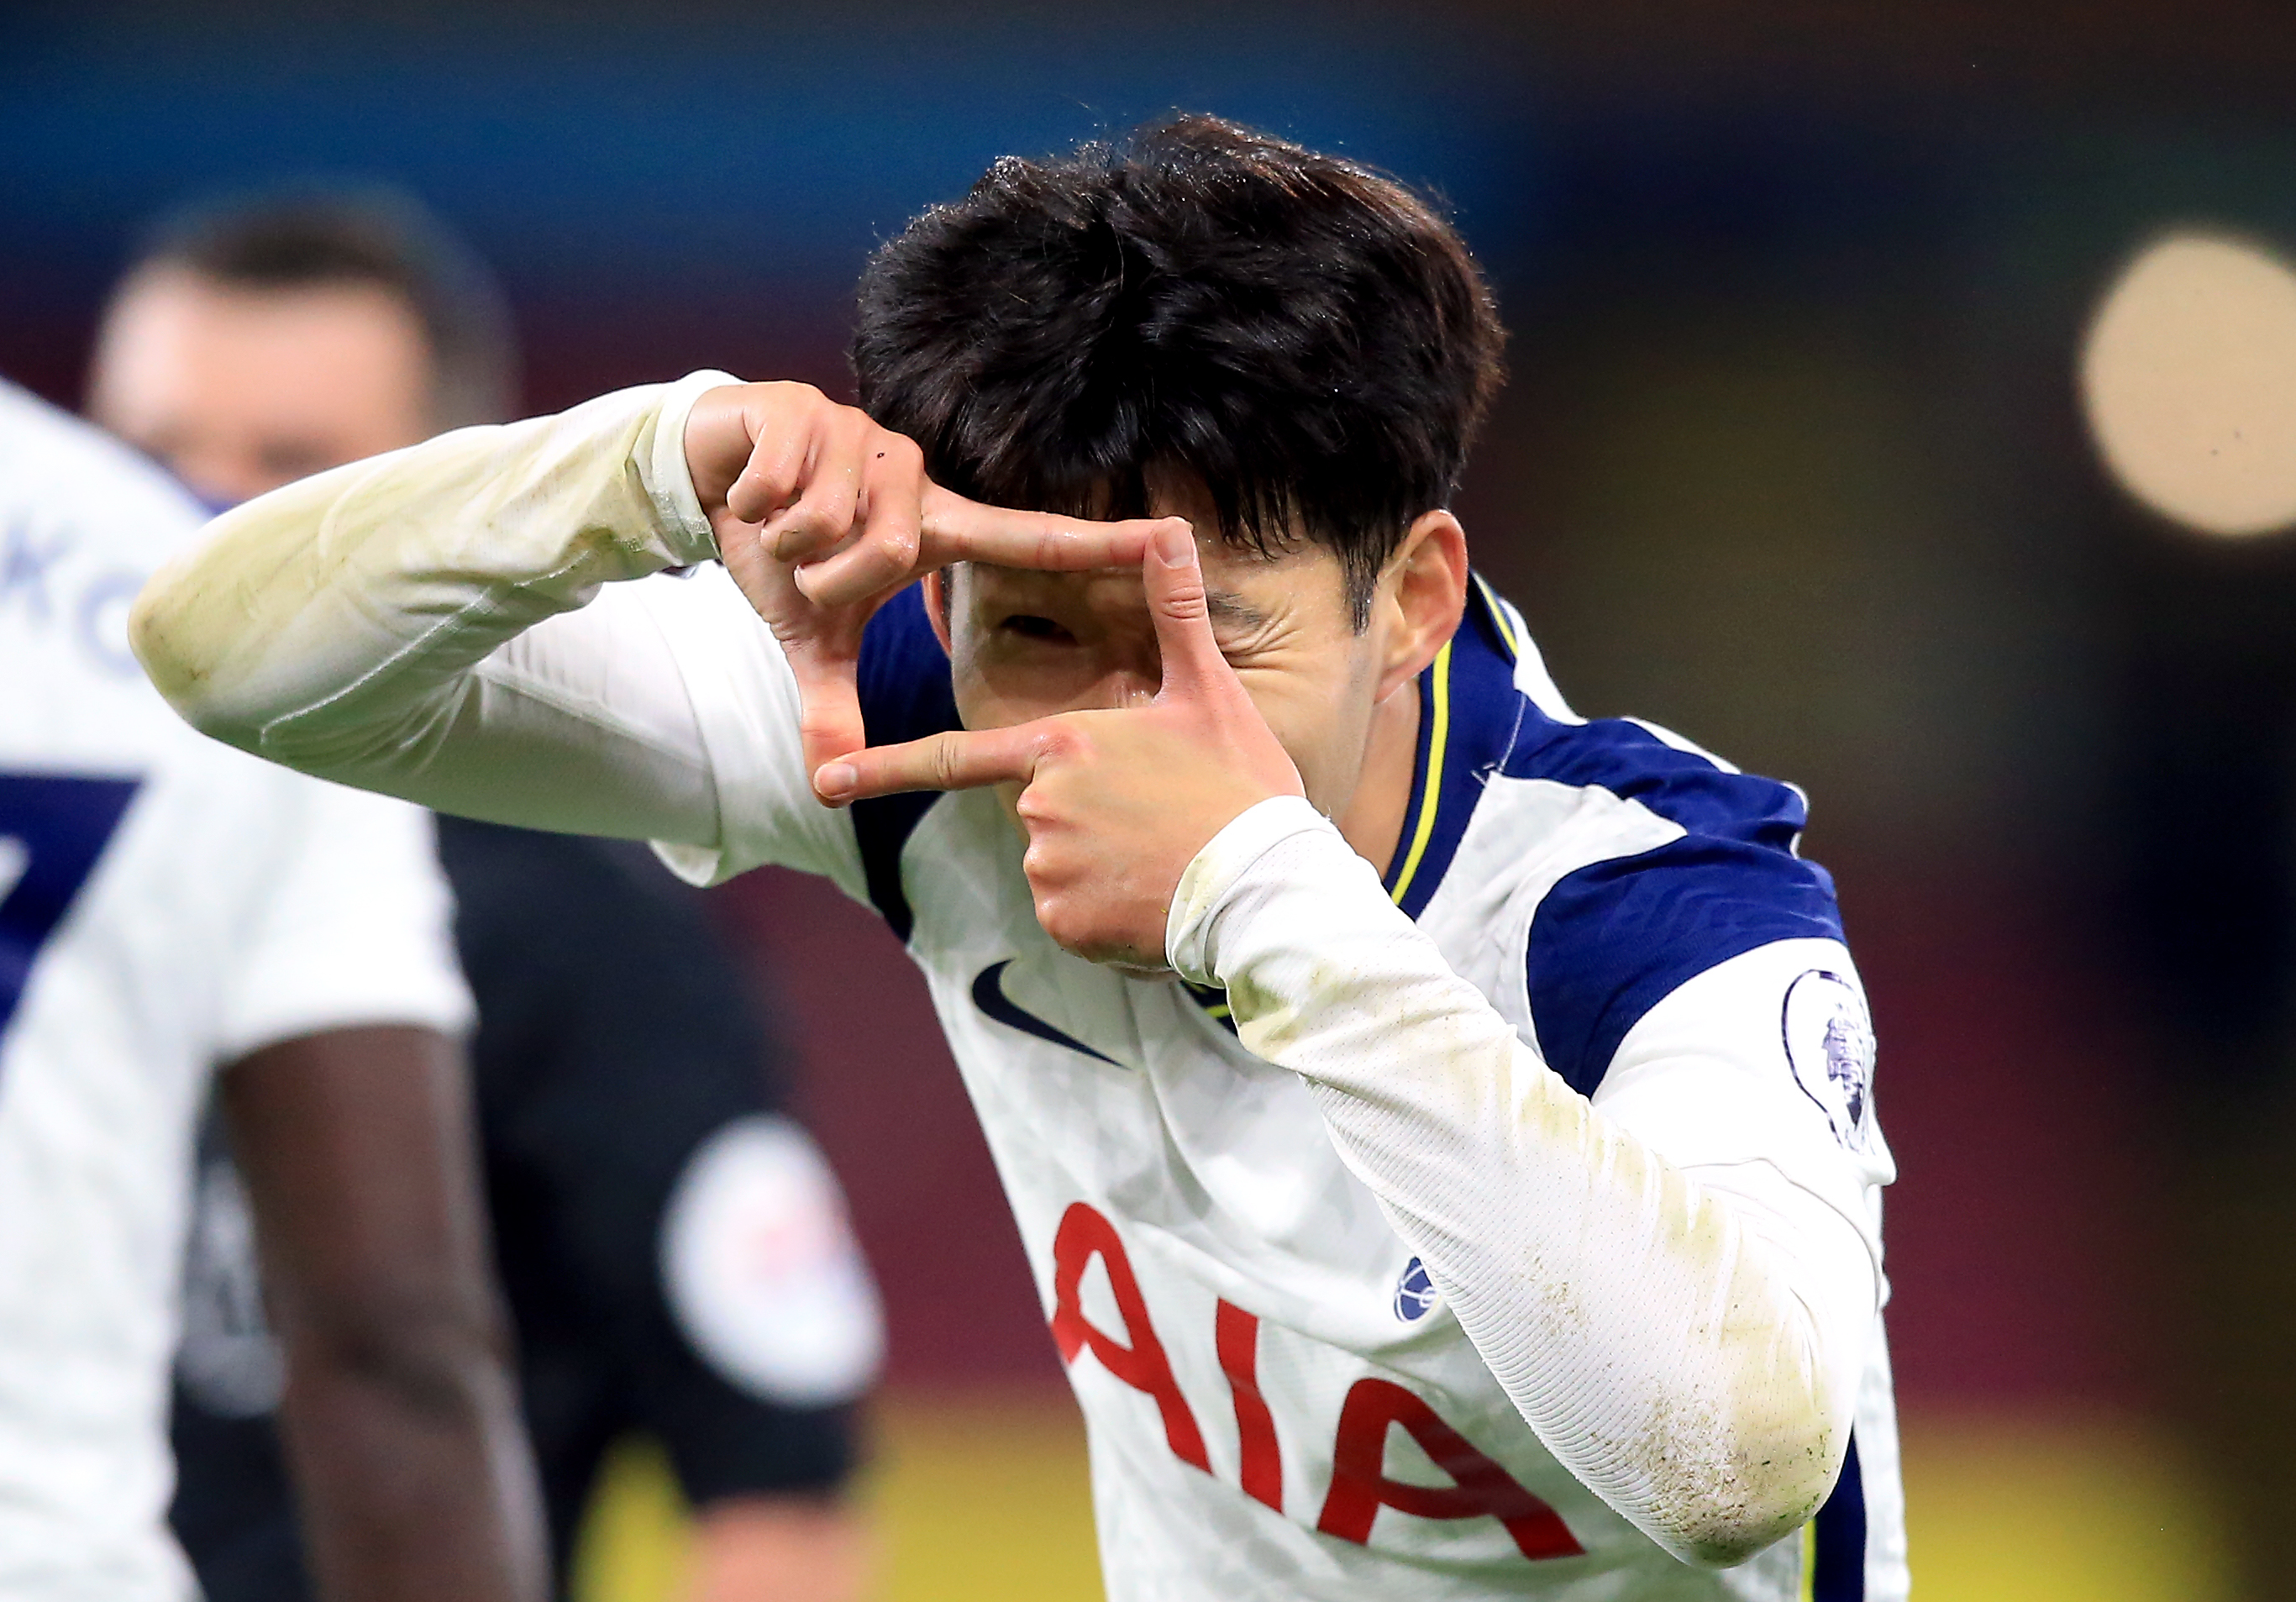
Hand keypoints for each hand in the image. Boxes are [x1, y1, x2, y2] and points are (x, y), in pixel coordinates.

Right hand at [684, 382, 1180, 781]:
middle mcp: (915, 472)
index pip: (1029, 536)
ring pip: (830, 519)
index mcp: (934, 523)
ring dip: (785, 538)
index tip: (1170, 537)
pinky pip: (781, 482)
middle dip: (826, 574)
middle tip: (805, 563)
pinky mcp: (804, 407)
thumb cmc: (782, 550)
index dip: (1099, 540)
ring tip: (779, 523)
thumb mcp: (811, 632)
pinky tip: (750, 490)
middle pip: (885, 548)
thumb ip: (833, 701)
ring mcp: (862, 433)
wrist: (708, 475)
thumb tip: (828, 781)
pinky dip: (752, 502)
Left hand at [817, 522, 1305, 966]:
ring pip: (1054, 865)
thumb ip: (1173, 612)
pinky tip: (1152, 898)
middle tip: (1156, 821)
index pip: (952, 756)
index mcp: (1059, 745)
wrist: (1269, 889)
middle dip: (1085, 818)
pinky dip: (1104, 912)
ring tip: (1162, 859)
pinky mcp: (1066, 924)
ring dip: (1097, 866)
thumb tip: (1171, 527)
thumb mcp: (1208, 692)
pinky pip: (1070, 916)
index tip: (825, 781)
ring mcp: (1047, 869)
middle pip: (1035, 810)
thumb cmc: (1240, 786)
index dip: (883, 768)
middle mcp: (1038, 806)